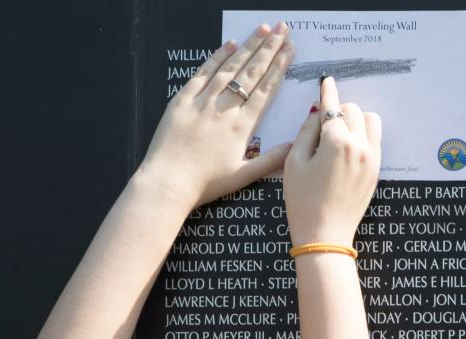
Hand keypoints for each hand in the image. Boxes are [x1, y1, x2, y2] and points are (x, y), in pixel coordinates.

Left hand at [138, 22, 294, 211]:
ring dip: (248, 46)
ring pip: (229, 68)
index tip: (290, 49)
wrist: (168, 182)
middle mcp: (224, 109)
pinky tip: (229, 45)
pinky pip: (202, 73)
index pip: (265, 89)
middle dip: (269, 48)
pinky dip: (216, 57)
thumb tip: (296, 145)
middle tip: (283, 29)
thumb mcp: (243, 176)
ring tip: (263, 29)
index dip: (279, 67)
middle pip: (251, 72)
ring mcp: (202, 101)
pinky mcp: (182, 100)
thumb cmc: (205, 183)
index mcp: (241, 126)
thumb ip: (271, 160)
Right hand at [283, 75, 382, 246]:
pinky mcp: (376, 171)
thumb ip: (307, 131)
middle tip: (324, 123)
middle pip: (354, 110)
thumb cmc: (303, 201)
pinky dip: (364, 136)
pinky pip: (375, 141)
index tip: (328, 81)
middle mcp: (360, 146)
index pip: (333, 106)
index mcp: (337, 142)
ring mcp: (372, 159)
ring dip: (356, 120)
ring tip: (339, 135)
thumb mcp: (294, 162)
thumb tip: (318, 112)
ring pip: (371, 122)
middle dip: (339, 110)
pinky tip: (348, 148)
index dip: (328, 92)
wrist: (325, 236)